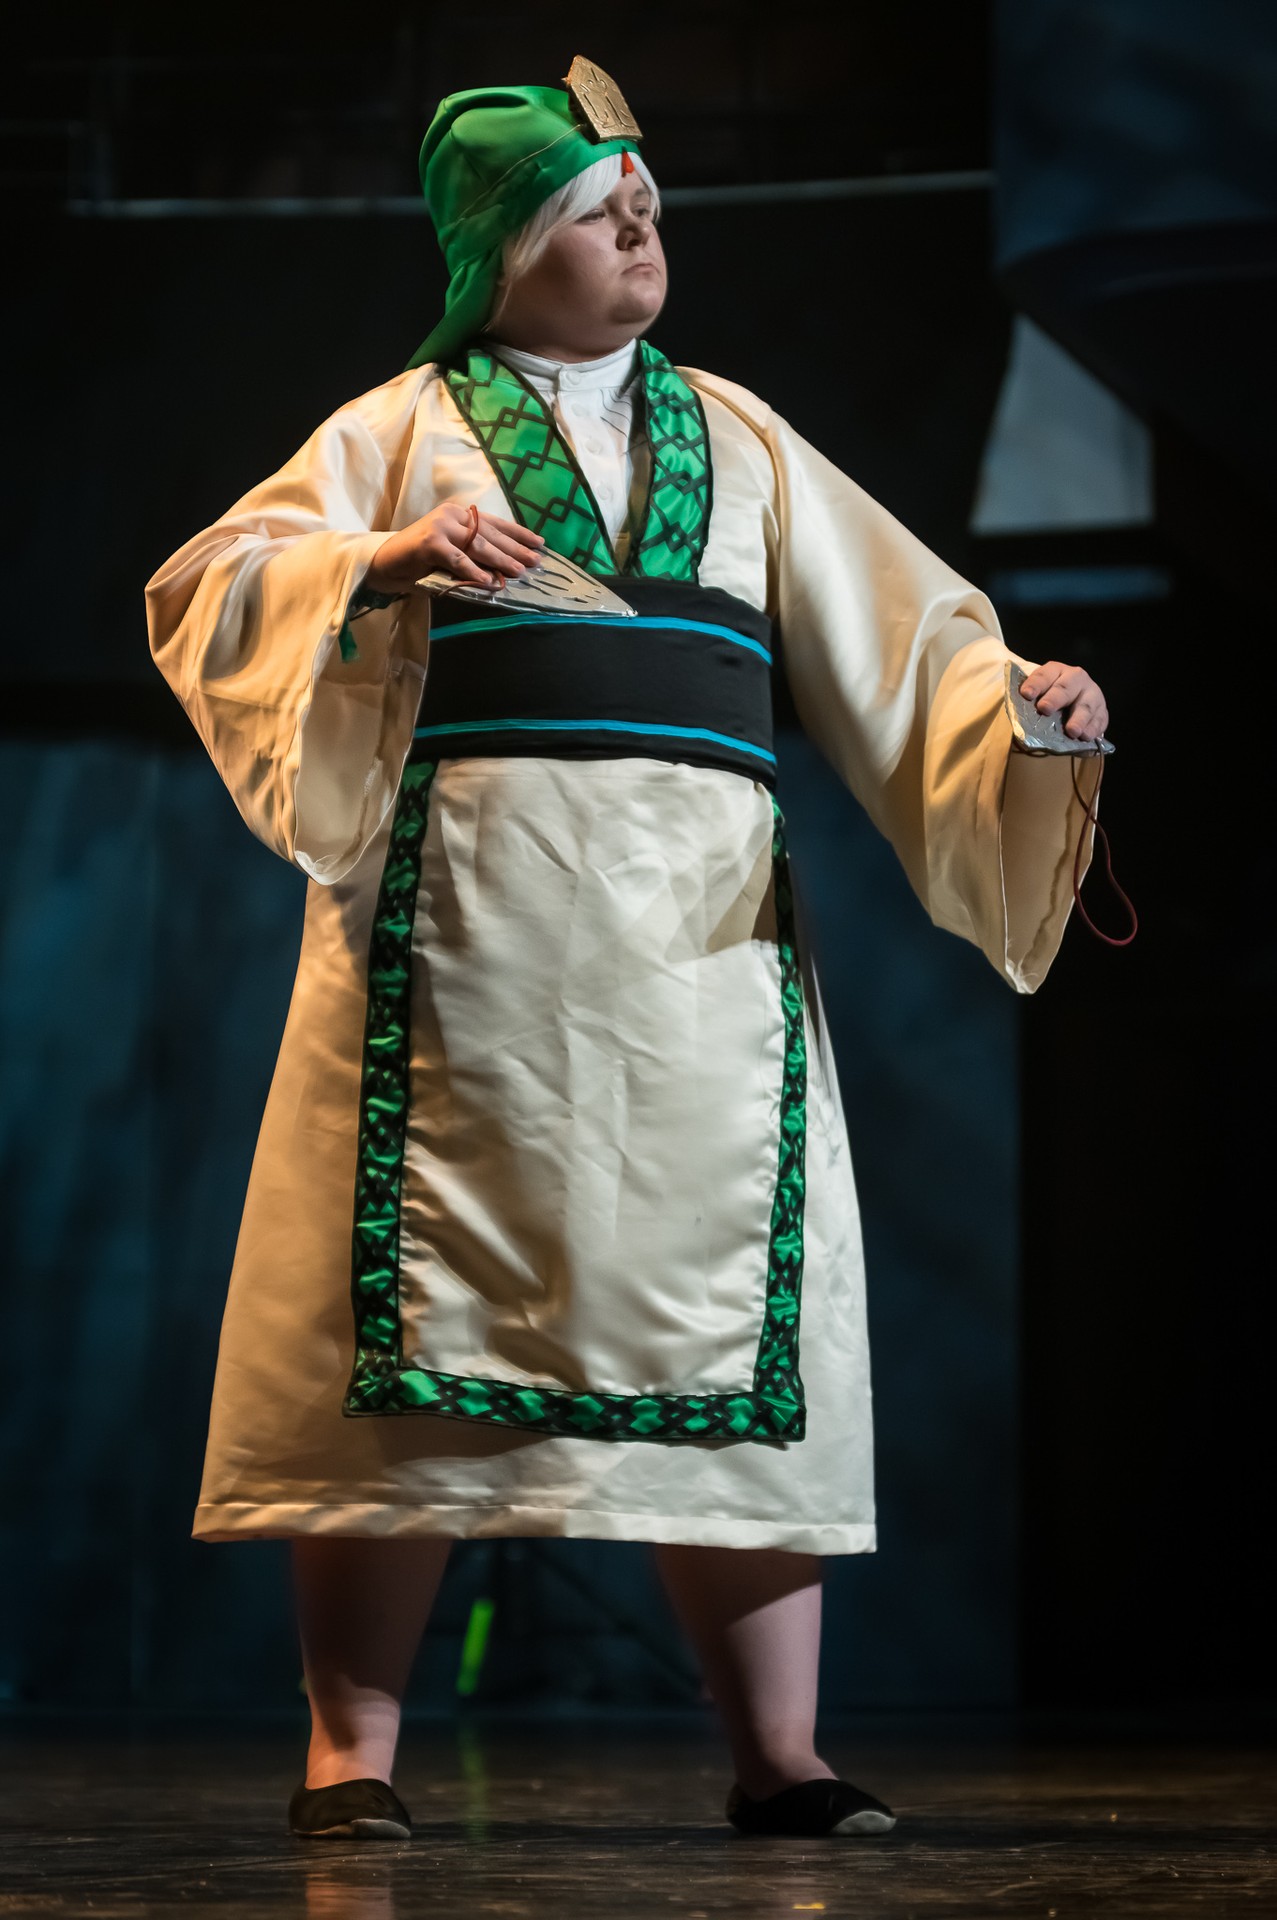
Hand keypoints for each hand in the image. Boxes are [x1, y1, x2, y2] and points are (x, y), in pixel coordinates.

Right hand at [365, 503, 544, 593]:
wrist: (385, 562)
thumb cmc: (421, 560)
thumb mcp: (453, 551)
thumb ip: (474, 552)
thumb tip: (508, 566)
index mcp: (461, 513)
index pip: (496, 523)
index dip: (519, 533)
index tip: (540, 543)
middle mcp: (452, 515)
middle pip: (491, 534)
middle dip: (515, 549)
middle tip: (535, 562)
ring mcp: (440, 527)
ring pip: (477, 545)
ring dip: (500, 560)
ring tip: (519, 571)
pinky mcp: (429, 543)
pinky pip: (457, 559)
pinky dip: (473, 571)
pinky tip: (489, 580)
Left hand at [1018, 660, 1109, 741]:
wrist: (1073, 703)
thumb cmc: (1049, 699)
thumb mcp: (1038, 695)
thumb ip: (1028, 703)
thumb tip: (1017, 720)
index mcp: (1056, 671)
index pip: (1044, 675)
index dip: (1035, 684)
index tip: (1026, 694)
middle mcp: (1076, 678)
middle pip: (1065, 688)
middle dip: (1055, 698)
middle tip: (1045, 709)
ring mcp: (1091, 694)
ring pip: (1085, 705)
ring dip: (1079, 718)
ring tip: (1072, 731)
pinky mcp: (1102, 711)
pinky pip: (1099, 719)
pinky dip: (1093, 728)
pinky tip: (1086, 736)